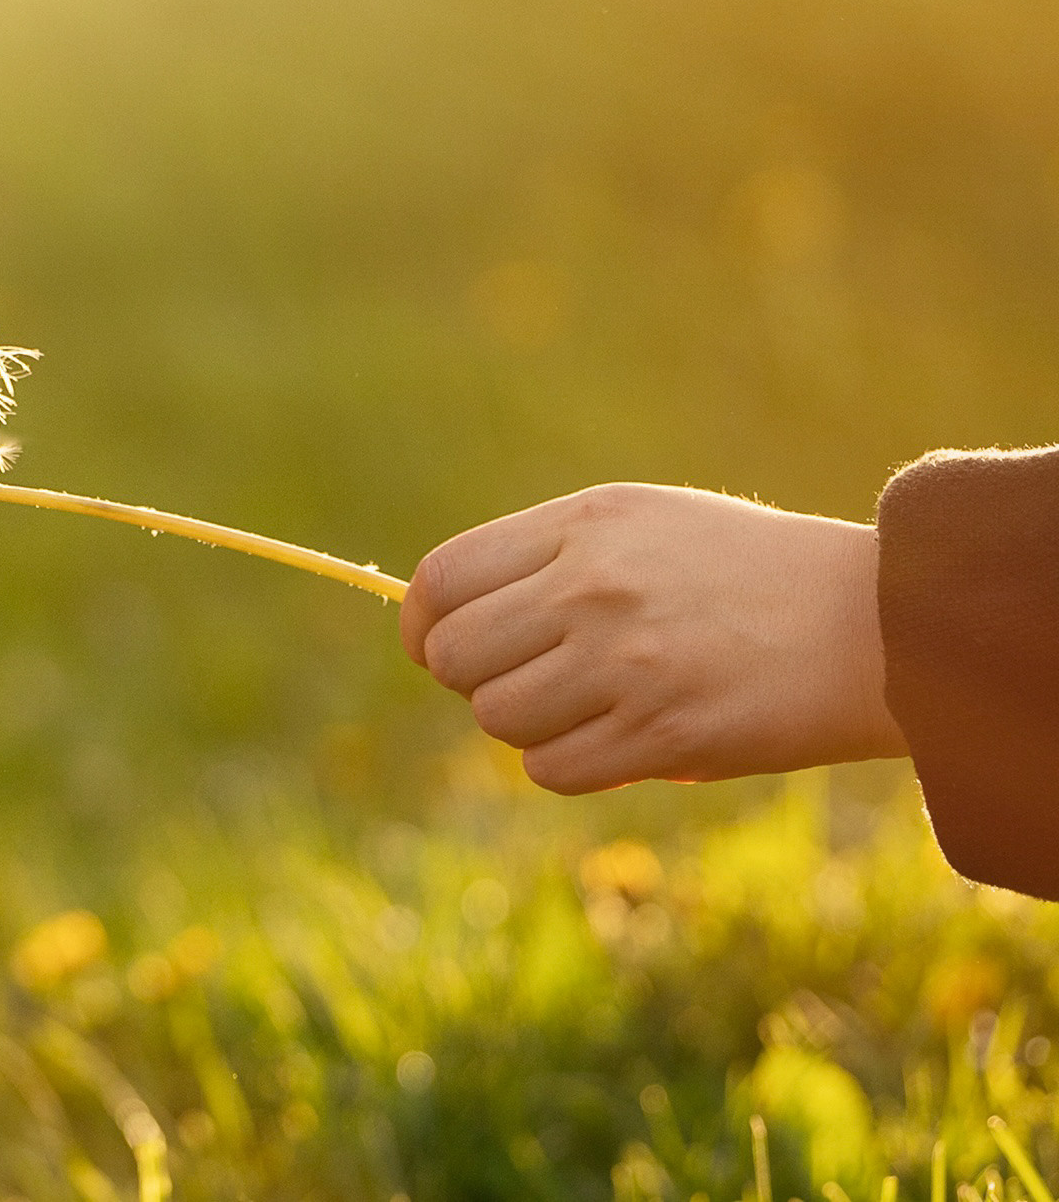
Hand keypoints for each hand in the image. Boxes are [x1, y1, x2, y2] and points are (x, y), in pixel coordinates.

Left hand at [398, 483, 906, 792]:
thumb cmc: (744, 574)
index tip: (434, 647)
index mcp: (583, 524)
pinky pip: (552, 768)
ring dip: (529, 726)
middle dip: (476, 681)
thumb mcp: (643, 526)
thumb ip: (544, 561)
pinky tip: (619, 740)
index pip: (442, 578)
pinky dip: (570, 765)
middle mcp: (593, 586)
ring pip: (497, 719)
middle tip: (528, 681)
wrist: (870, 621)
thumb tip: (438, 627)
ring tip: (589, 706)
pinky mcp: (660, 731)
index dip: (423, 625)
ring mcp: (624, 661)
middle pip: (455, 657)